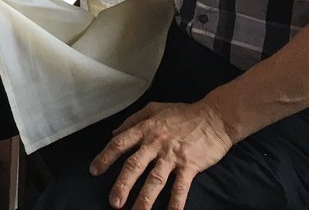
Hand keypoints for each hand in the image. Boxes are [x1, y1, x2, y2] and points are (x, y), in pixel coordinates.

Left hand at [89, 100, 234, 209]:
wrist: (215, 117)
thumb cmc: (183, 113)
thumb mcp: (154, 109)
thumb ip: (133, 120)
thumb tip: (114, 132)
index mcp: (145, 129)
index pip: (120, 143)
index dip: (105, 157)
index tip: (94, 171)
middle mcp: (156, 143)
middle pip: (134, 165)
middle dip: (122, 185)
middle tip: (114, 202)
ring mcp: (173, 156)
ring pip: (155, 179)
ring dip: (145, 198)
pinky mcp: (190, 165)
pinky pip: (181, 187)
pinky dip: (176, 202)